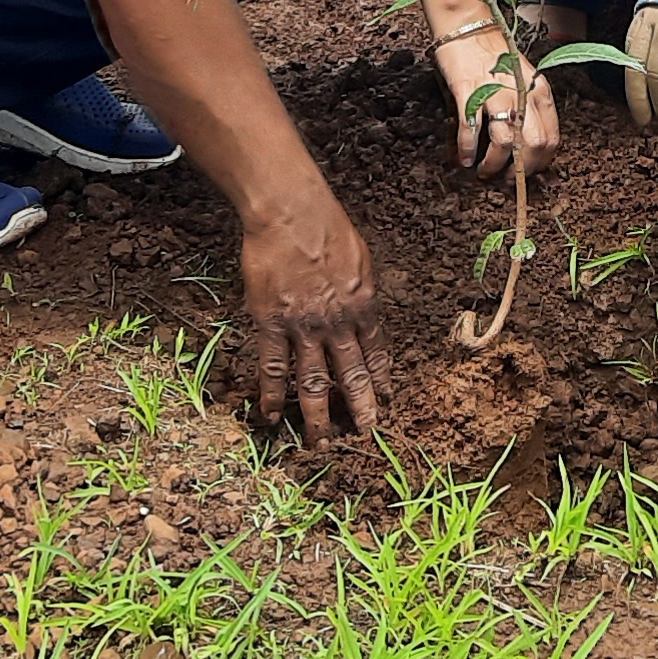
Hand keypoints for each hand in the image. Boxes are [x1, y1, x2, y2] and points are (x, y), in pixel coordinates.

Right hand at [241, 183, 381, 444]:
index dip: (380, 378)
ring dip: (319, 416)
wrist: (291, 214)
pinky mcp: (272, 323)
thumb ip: (362, 290)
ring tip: (321, 444)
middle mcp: (338, 323)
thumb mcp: (360, 258)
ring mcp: (304, 327)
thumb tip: (365, 310)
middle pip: (352, 374)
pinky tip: (272, 416)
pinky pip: (274, 366)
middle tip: (364, 435)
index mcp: (363, 305)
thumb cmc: (327, 226)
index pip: (376, 351)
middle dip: (360, 408)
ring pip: (314, 381)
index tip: (385, 399)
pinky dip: (273, 394)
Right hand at [435, 16, 559, 178]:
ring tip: (484, 172)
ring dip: (493, 165)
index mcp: (538, 91)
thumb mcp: (523, 81)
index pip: (551, 138)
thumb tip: (528, 146)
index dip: (540, 163)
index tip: (527, 172)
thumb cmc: (495, 55)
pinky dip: (468, 150)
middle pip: (533, 146)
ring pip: (505, 143)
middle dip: (520, 170)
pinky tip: (465, 159)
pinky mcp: (468, 92)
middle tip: (507, 179)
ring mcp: (495, 92)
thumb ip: (529, 108)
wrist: (468, 26)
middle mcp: (522, 93)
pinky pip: (471, 130)